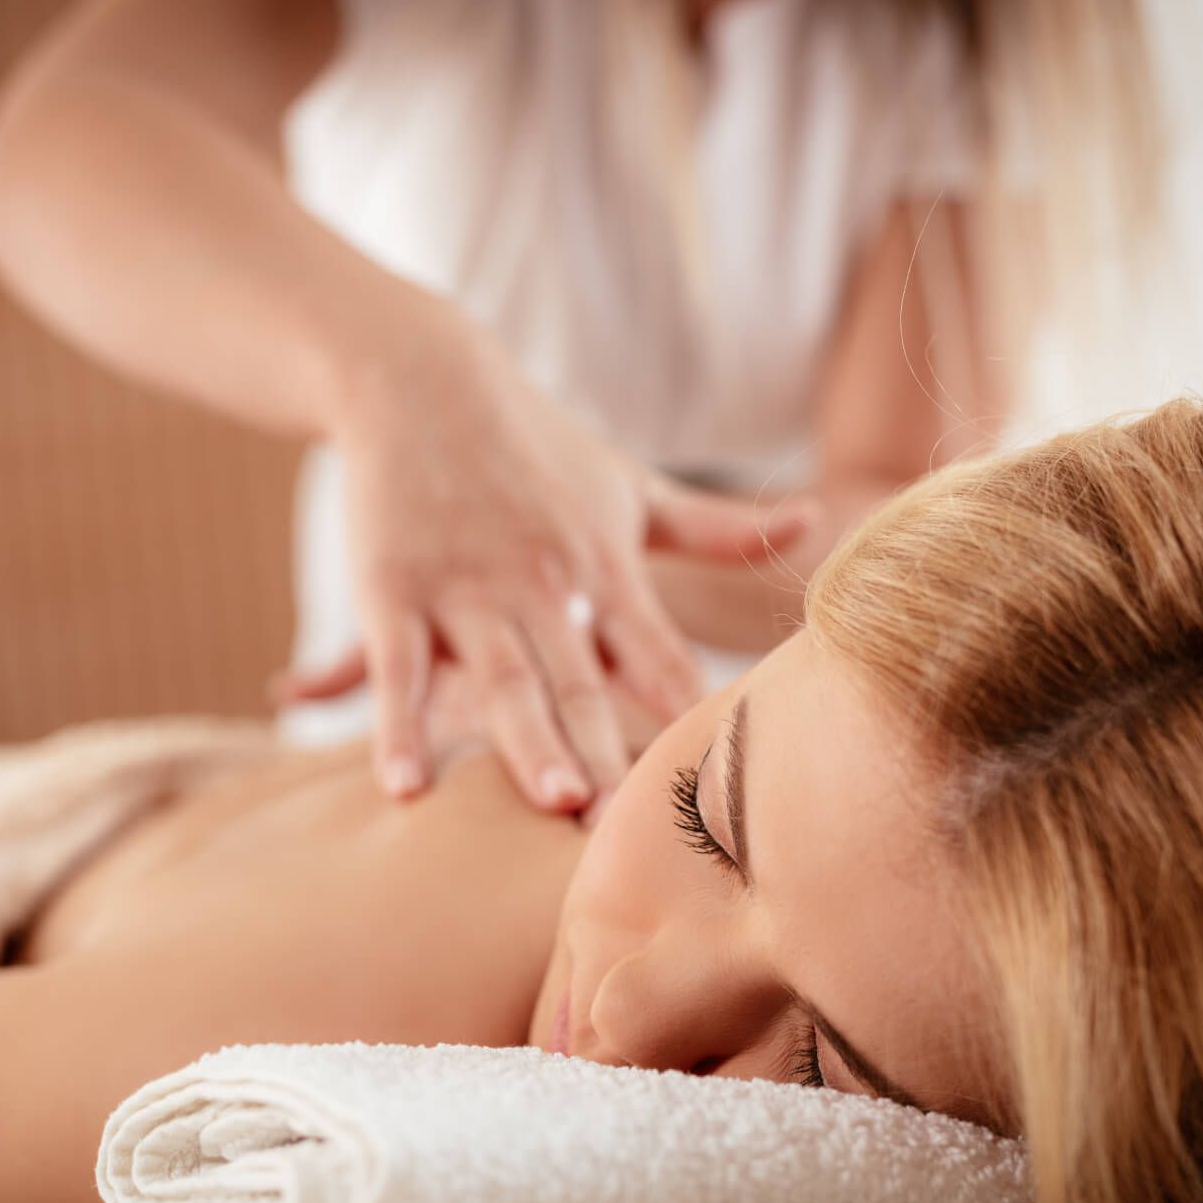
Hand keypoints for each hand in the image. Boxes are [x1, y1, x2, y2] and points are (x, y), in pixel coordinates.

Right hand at [294, 340, 813, 814]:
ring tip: (557, 802)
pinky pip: (397, 670)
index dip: (688, 717)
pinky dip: (397, 728)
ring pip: (502, 680)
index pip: (660, 655)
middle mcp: (542, 581)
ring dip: (528, 741)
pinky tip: (403, 789)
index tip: (721, 785)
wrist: (417, 376)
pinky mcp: (390, 589)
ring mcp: (465, 589)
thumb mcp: (628, 484)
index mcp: (605, 565)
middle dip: (614, 750)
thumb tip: (813, 519)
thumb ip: (715, 527)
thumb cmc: (532, 441)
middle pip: (584, 682)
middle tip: (643, 826)